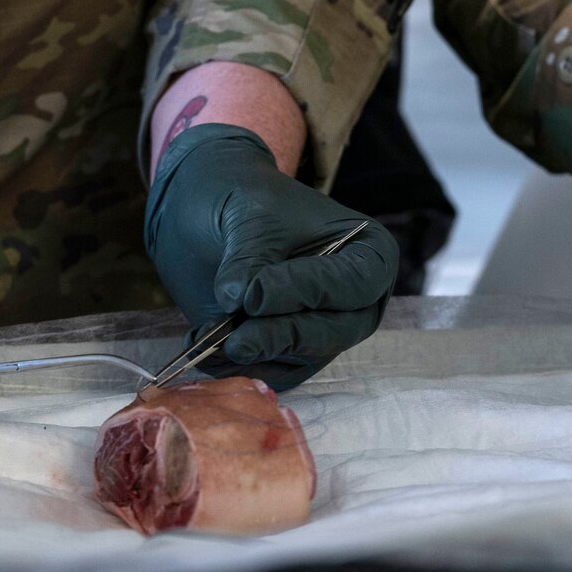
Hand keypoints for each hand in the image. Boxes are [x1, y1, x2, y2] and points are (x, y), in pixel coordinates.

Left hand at [144, 124, 396, 390]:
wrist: (209, 211)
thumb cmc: (245, 197)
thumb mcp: (249, 214)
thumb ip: (251, 257)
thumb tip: (238, 303)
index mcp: (368, 252)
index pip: (356, 283)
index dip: (310, 291)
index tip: (257, 293)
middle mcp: (354, 301)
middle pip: (333, 332)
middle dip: (282, 334)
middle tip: (236, 335)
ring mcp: (321, 332)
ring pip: (299, 358)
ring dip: (253, 352)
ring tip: (208, 335)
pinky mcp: (288, 356)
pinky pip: (270, 373)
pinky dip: (236, 366)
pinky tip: (204, 346)